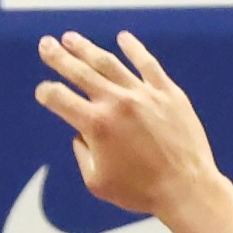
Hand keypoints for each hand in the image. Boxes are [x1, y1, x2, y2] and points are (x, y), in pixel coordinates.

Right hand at [33, 31, 223, 218]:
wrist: (188, 191)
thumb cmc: (142, 193)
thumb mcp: (98, 183)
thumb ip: (82, 154)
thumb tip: (81, 135)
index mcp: (96, 125)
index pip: (59, 98)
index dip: (46, 93)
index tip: (43, 92)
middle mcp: (117, 103)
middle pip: (80, 72)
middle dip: (58, 57)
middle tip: (46, 45)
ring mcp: (144, 95)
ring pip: (109, 63)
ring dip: (86, 49)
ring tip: (71, 39)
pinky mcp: (169, 94)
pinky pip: (148, 65)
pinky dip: (134, 49)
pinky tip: (123, 38)